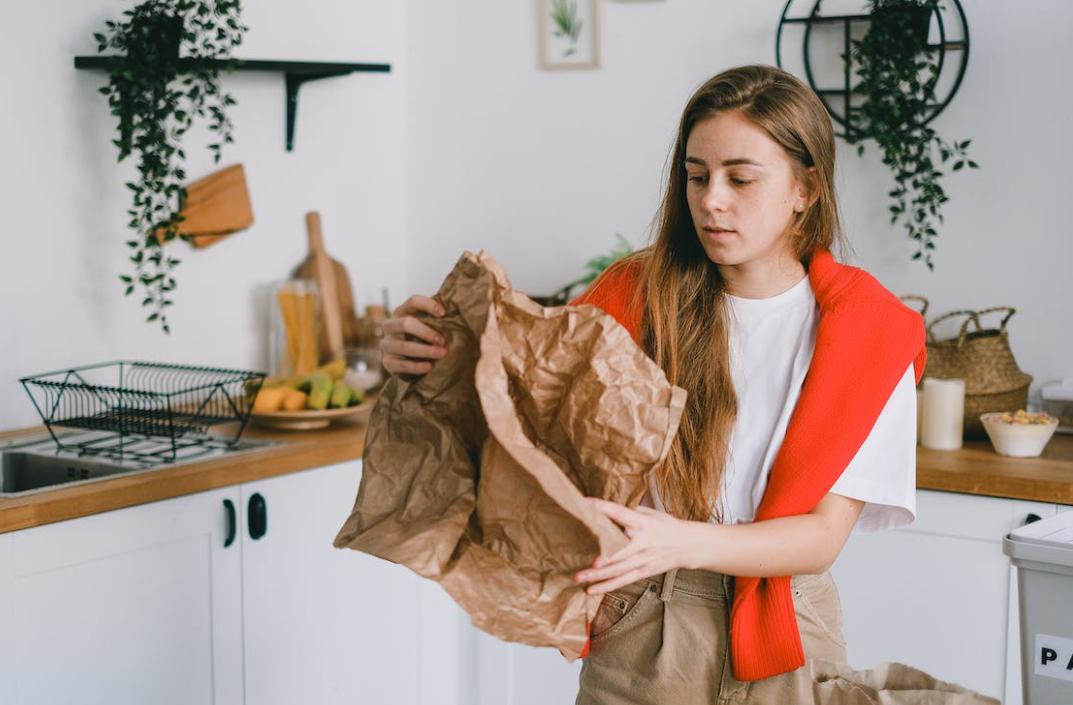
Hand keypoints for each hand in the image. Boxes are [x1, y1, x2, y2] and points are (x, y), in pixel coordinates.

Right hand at [380, 294, 448, 375]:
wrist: (399, 358)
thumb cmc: (416, 337)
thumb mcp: (421, 324)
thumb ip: (432, 319)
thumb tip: (454, 314)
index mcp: (400, 312)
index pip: (412, 302)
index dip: (428, 305)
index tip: (443, 313)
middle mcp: (390, 326)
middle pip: (405, 323)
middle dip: (426, 332)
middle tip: (442, 340)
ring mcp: (386, 344)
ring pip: (403, 346)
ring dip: (425, 350)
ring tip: (442, 353)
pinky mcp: (387, 361)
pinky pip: (400, 365)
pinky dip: (416, 366)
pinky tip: (429, 367)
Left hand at [573, 496, 697, 594]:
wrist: (688, 545)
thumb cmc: (665, 526)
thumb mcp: (650, 514)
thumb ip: (628, 513)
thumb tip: (604, 510)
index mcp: (643, 523)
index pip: (621, 514)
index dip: (604, 509)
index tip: (586, 504)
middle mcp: (642, 542)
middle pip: (621, 551)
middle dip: (606, 558)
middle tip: (591, 562)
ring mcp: (643, 560)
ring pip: (618, 570)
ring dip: (598, 576)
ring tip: (579, 578)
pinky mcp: (643, 572)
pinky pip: (622, 581)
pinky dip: (607, 586)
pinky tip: (592, 590)